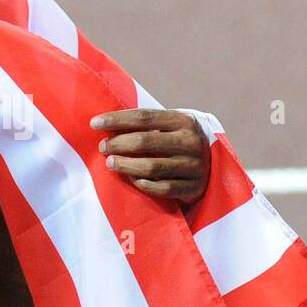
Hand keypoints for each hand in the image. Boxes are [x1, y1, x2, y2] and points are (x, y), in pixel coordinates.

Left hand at [90, 108, 209, 202]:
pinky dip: (143, 184)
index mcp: (184, 121)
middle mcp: (191, 142)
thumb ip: (145, 125)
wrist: (212, 169)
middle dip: (118, 143)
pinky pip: (162, 188)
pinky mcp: (193, 188)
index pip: (144, 117)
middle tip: (103, 147)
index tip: (94, 123)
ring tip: (110, 163)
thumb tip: (104, 123)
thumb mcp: (169, 129)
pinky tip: (131, 179)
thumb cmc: (177, 145)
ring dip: (126, 165)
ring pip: (152, 167)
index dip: (117, 120)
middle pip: (145, 141)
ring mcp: (194, 166)